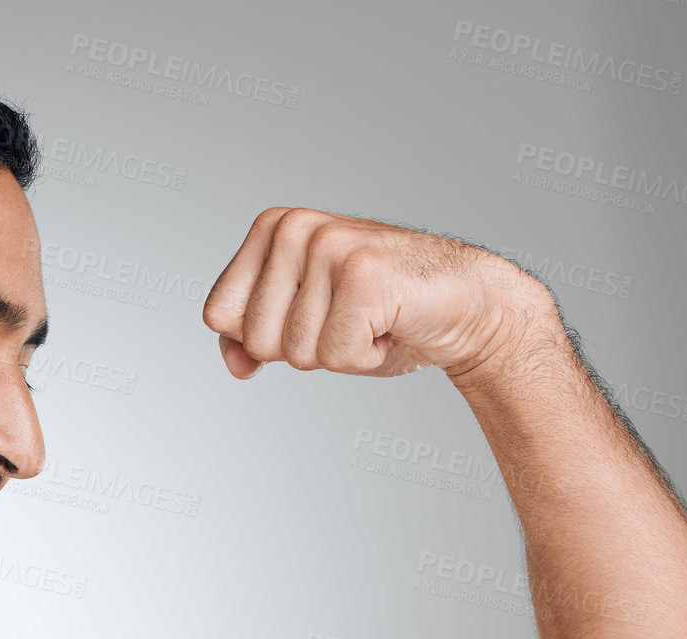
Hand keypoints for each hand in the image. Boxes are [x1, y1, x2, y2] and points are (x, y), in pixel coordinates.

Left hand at [202, 207, 548, 380]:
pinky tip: (391, 323)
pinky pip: (335, 356)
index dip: (263, 338)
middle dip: (305, 349)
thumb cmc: (386, 314)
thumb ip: (254, 337)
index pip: (218, 316)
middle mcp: (294, 227)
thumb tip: (234, 363)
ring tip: (373, 319)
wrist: (468, 304)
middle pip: (255, 339)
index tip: (313, 316)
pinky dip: (368, 356)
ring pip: (296, 351)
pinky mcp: (361, 274)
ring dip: (340, 353)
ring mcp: (328, 246)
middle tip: (351, 319)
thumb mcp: (305, 326)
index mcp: (271, 228)